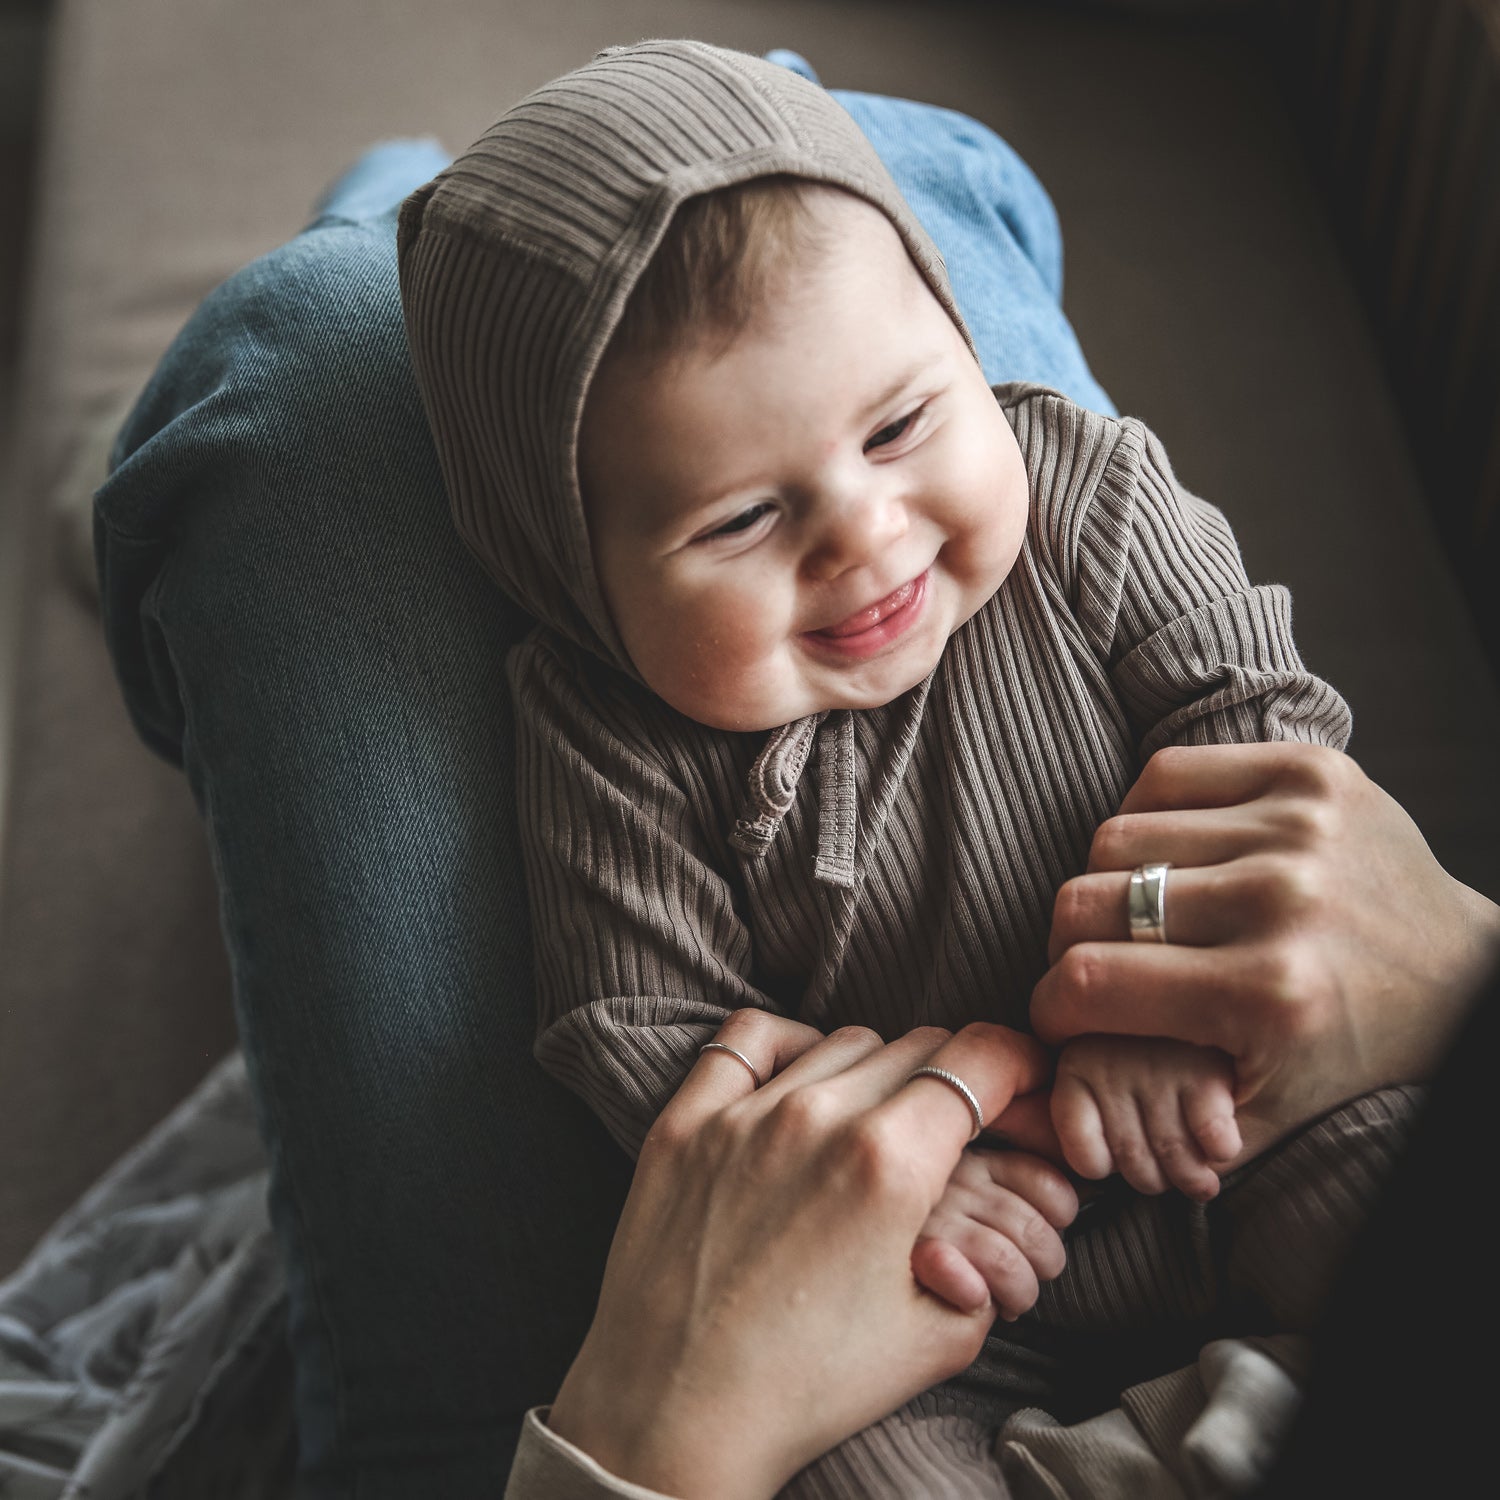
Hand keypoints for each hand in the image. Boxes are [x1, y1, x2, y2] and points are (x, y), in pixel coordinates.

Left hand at [548, 1009, 1052, 1499]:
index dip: (1017, 1066)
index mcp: (889, 1165)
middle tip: (953, 1123)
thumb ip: (986, 1262)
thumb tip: (986, 1219)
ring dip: (876, 1070)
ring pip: (841, 1043)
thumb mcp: (938, 1339)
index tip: (1021, 1082)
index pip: (978, 1061)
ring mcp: (742, 1114)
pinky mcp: (682, 1123)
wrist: (676, 1416)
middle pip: (916, 1047)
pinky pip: (746, 1039)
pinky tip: (798, 1079)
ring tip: (877, 1120)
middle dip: (953, 1078)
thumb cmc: (804, 1389)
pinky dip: (787, 1044)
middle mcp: (816, 1119)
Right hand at [1032, 744, 1499, 1162]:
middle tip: (1092, 963)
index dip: (1050, 1003)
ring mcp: (1296, 823)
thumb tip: (1058, 1094)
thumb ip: (1156, 1119)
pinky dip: (1147, 813)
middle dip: (1068, 943)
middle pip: (1087, 898)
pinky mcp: (1308, 771)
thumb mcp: (1262, 1115)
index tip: (1059, 1015)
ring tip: (1136, 911)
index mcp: (1268, 992)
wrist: (1460, 974)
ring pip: (1117, 834)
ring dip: (1108, 879)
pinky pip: (1166, 775)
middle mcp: (1281, 897)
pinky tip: (1169, 854)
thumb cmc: (1350, 1048)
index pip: (1089, 980)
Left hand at [1050, 1035, 1239, 1200]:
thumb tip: (1069, 1157)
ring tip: (1196, 1171)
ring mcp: (1157, 1066)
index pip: (1085, 1155)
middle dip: (1152, 1179)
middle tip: (1164, 1168)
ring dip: (1191, 1177)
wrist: (1198, 1000)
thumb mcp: (1096, 1073)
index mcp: (1076, 1065)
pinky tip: (1218, 1140)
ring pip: (1173, 1157)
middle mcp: (1111, 1062)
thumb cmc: (1143, 1055)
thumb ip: (1082, 1114)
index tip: (1116, 1158)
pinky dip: (1221, 1151)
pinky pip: (1215, 1141)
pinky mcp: (1206, 1071)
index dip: (1105, 1168)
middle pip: (1131, 1161)